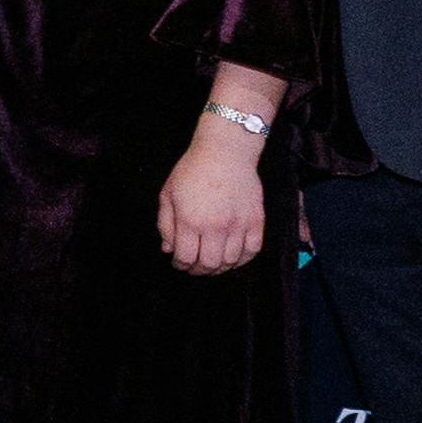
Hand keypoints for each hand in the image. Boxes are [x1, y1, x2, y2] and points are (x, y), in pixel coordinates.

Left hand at [157, 129, 266, 275]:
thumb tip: (168, 249)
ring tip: (212, 263)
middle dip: (198, 270)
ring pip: (231, 261)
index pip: (185, 258)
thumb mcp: (168, 194)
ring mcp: (239, 224)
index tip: (178, 263)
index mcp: (190, 220)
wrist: (225, 152)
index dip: (180, 265)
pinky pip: (252, 251)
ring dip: (220, 268)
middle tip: (194, 267)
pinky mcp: (256, 220)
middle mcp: (216, 226)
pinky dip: (242, 260)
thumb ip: (165, 224)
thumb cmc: (193, 170)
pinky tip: (233, 257)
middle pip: (209, 264)